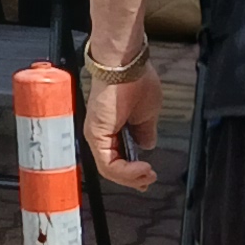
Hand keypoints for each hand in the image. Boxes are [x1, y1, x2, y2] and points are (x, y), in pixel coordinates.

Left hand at [80, 56, 161, 191]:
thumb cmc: (136, 81)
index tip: (148, 175)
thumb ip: (144, 132)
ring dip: (131, 177)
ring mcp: (96, 134)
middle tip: (149, 179)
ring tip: (147, 175)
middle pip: (112, 167)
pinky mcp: (96, 134)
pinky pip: (108, 163)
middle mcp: (100, 132)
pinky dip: (126, 171)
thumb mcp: (147, 114)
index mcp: (112, 128)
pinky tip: (141, 168)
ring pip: (109, 168)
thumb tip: (147, 145)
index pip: (118, 159)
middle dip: (133, 178)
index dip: (133, 172)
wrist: (127, 65)